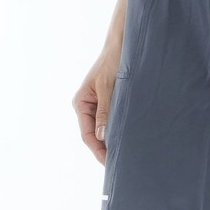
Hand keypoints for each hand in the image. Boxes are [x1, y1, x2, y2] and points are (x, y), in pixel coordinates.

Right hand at [72, 44, 121, 165]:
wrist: (122, 44)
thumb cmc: (113, 62)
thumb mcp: (108, 87)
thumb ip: (105, 111)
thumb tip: (101, 136)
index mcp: (81, 103)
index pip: (87, 134)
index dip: (97, 150)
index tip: (108, 163)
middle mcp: (87, 106)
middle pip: (94, 136)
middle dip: (104, 150)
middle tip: (119, 165)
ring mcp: (98, 106)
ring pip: (103, 131)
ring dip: (112, 143)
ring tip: (124, 157)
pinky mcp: (110, 104)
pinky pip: (111, 123)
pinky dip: (117, 133)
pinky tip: (128, 141)